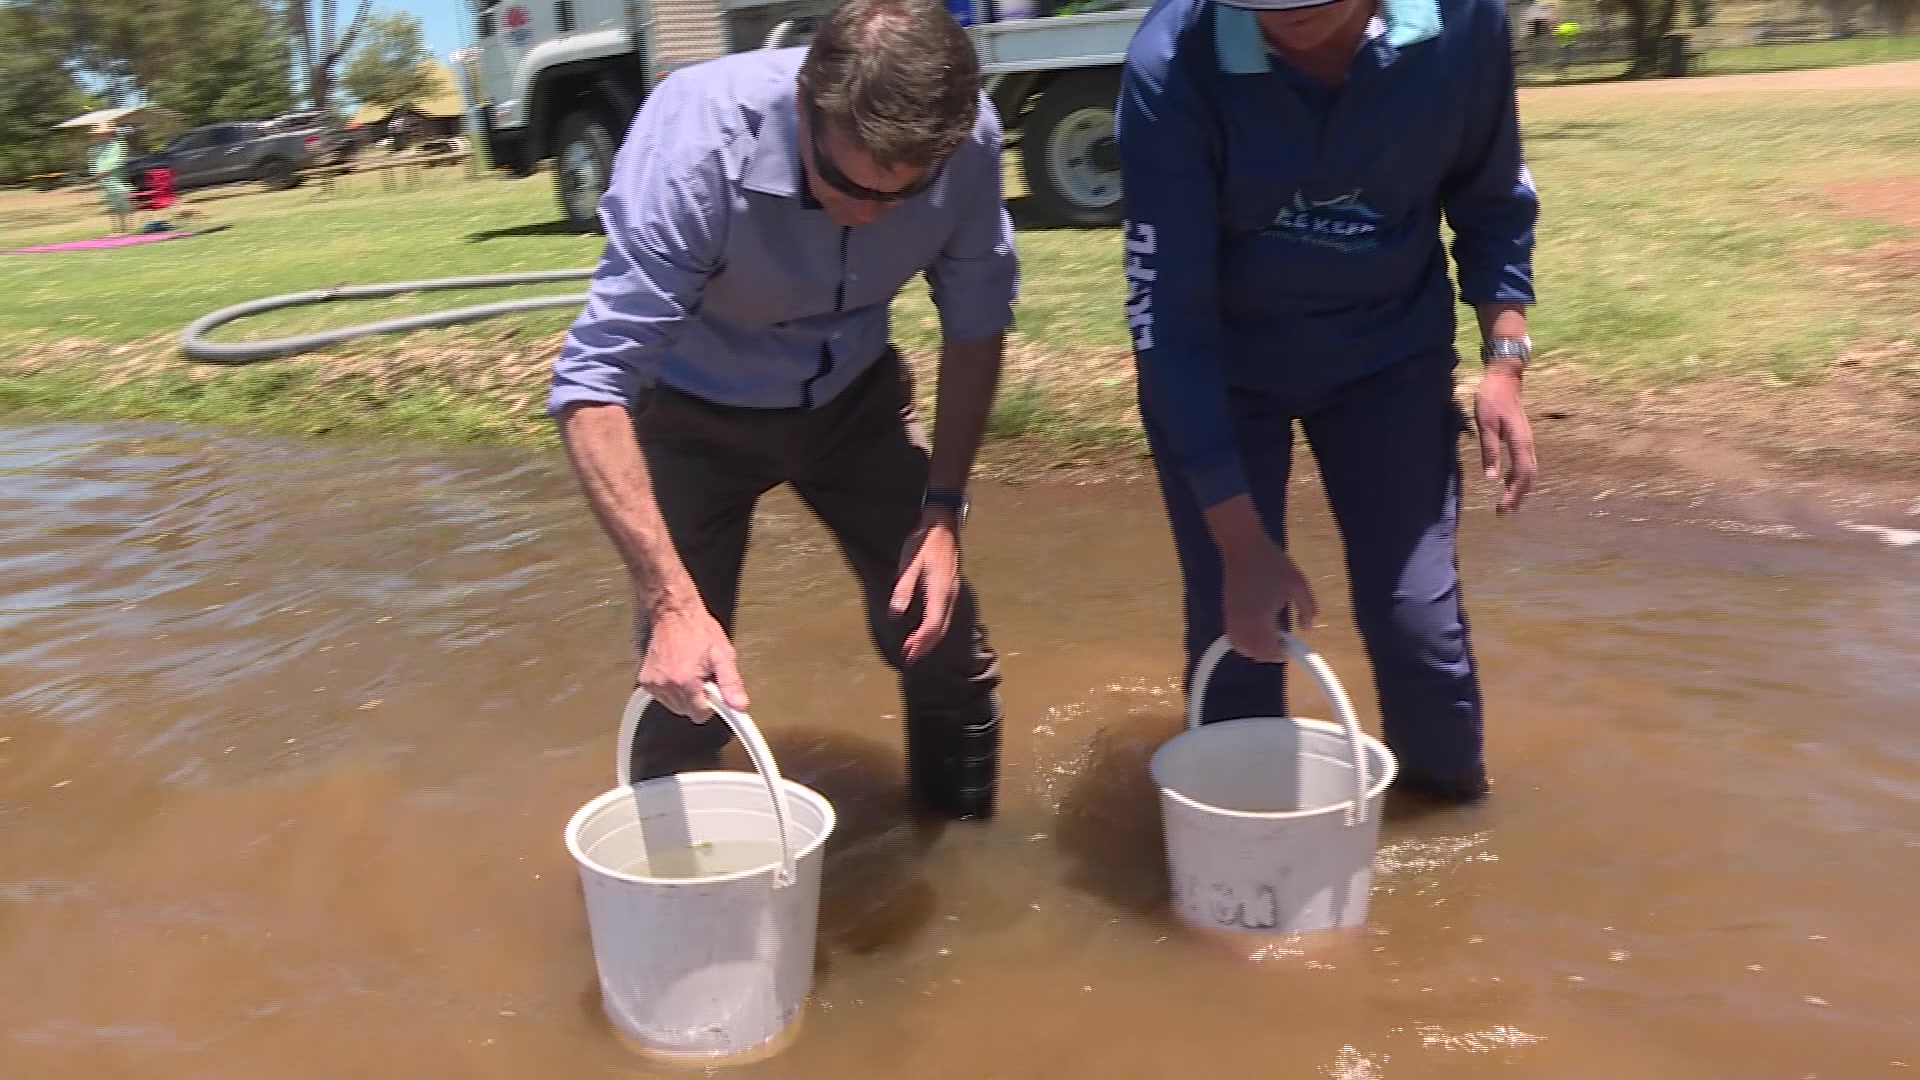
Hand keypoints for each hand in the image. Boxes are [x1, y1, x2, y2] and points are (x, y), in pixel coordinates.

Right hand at [636, 593, 747, 720]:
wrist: (674, 612)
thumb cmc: (698, 629)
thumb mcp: (723, 655)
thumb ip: (731, 684)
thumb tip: (739, 706)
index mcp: (686, 682)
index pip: (699, 715)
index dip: (710, 704)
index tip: (713, 690)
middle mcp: (666, 685)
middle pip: (686, 711)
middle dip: (696, 698)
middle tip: (702, 675)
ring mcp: (653, 683)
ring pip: (673, 705)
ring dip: (683, 694)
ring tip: (689, 670)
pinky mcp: (645, 680)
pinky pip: (662, 696)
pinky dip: (671, 688)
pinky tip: (677, 670)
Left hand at [890, 509, 960, 665]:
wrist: (944, 525)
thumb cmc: (924, 541)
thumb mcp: (909, 562)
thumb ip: (903, 589)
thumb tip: (894, 615)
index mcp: (940, 590)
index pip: (932, 624)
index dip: (920, 642)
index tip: (908, 653)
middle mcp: (949, 595)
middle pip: (939, 629)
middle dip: (924, 646)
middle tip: (909, 660)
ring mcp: (951, 593)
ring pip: (943, 624)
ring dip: (929, 640)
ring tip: (914, 651)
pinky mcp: (949, 590)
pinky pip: (943, 616)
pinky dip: (933, 629)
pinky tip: (923, 632)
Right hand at [1219, 531, 1318, 664]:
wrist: (1243, 547)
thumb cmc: (1273, 564)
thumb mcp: (1298, 584)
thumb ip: (1307, 609)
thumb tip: (1308, 628)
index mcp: (1261, 618)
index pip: (1269, 650)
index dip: (1282, 653)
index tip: (1292, 646)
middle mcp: (1243, 623)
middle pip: (1253, 653)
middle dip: (1269, 653)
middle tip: (1283, 641)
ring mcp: (1232, 618)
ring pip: (1240, 647)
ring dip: (1256, 649)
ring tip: (1270, 636)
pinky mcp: (1227, 612)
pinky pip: (1233, 637)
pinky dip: (1245, 641)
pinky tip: (1257, 630)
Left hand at [1476, 364, 1536, 512]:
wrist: (1505, 377)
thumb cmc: (1492, 399)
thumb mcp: (1485, 425)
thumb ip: (1490, 451)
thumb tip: (1491, 478)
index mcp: (1520, 442)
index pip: (1521, 474)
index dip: (1514, 493)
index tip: (1504, 508)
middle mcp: (1528, 444)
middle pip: (1529, 476)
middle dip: (1518, 496)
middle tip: (1506, 513)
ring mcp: (1527, 441)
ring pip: (1529, 471)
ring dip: (1520, 488)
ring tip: (1510, 504)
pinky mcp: (1523, 438)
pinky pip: (1525, 463)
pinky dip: (1519, 477)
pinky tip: (1508, 482)